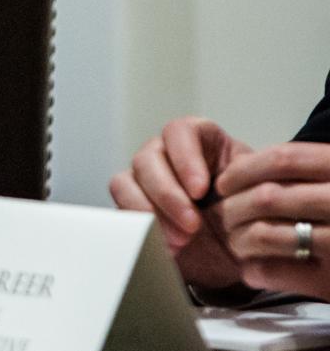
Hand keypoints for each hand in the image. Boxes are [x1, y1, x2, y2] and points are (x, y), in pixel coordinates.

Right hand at [110, 116, 252, 290]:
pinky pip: (120, 208)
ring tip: (180, 241)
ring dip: (150, 212)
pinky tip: (166, 246)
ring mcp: (145, 180)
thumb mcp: (261, 191)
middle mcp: (165, 154)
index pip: (179, 132)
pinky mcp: (133, 207)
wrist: (243, 250)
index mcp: (198, 139)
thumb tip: (252, 182)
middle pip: (148, 157)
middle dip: (167, 194)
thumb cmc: (252, 213)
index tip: (200, 190)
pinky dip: (141, 228)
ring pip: (126, 181)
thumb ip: (253, 182)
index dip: (185, 159)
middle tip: (192, 226)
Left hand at [212, 142, 329, 298]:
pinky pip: (279, 272)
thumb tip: (243, 169)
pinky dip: (257, 269)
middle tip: (220, 213)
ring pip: (267, 234)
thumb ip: (311, 170)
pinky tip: (251, 269)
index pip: (285, 159)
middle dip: (233, 206)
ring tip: (231, 239)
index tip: (224, 180)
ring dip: (239, 237)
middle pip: (268, 197)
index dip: (245, 169)